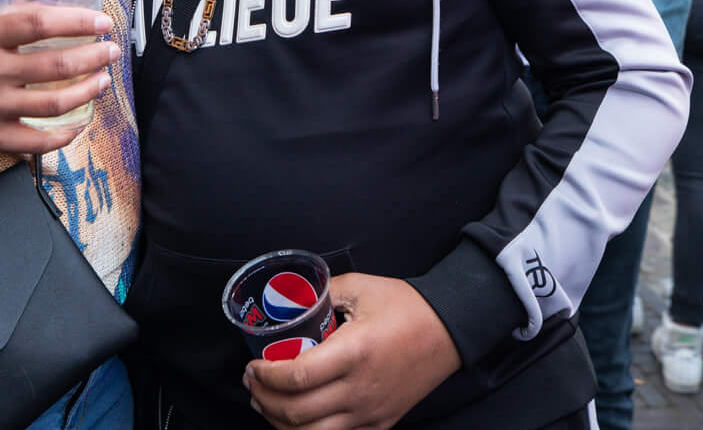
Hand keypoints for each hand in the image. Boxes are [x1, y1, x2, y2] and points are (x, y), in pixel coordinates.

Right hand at [0, 5, 119, 153]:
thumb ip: (11, 15)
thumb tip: (55, 11)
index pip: (40, 23)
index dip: (77, 21)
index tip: (102, 22)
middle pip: (56, 65)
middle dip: (93, 57)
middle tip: (110, 51)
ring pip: (54, 103)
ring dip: (87, 91)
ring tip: (101, 80)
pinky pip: (37, 141)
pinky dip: (64, 135)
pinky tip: (79, 123)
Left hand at [244, 273, 460, 429]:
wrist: (450, 330)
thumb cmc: (408, 307)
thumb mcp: (361, 287)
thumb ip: (323, 291)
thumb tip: (292, 297)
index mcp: (354, 352)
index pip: (297, 377)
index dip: (266, 376)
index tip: (253, 367)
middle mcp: (360, 389)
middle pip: (297, 412)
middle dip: (264, 400)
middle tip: (252, 384)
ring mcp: (371, 412)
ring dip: (280, 424)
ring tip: (266, 405)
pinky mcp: (380, 424)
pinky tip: (297, 421)